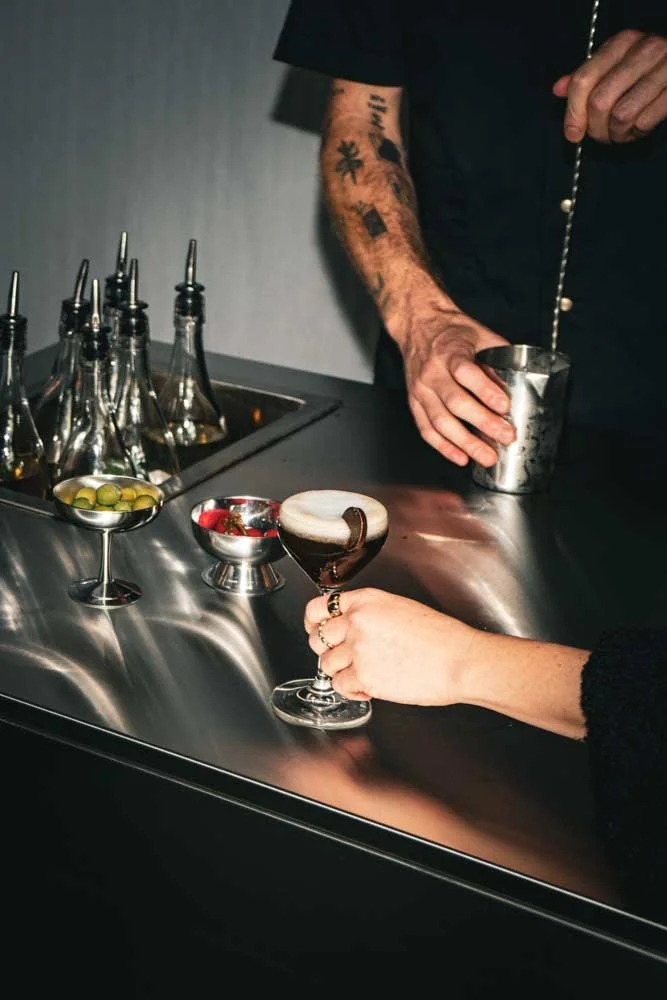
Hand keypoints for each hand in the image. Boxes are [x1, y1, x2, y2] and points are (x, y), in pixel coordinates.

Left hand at [304, 587, 479, 703]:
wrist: (459, 660)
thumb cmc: (441, 637)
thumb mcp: (400, 609)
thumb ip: (369, 614)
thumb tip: (350, 628)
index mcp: (366, 601)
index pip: (318, 609)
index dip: (314, 624)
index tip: (316, 631)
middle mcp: (357, 622)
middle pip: (318, 639)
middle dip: (328, 651)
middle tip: (344, 658)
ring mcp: (358, 649)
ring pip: (327, 665)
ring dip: (342, 672)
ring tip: (364, 673)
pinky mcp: (363, 677)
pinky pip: (340, 686)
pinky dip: (352, 690)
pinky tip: (369, 687)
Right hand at [398, 301, 514, 466]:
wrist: (417, 324)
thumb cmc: (450, 330)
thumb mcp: (479, 334)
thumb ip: (498, 357)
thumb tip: (517, 381)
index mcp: (450, 352)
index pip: (467, 373)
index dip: (486, 391)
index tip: (505, 406)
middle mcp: (432, 373)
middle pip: (456, 403)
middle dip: (483, 423)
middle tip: (505, 437)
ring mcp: (421, 390)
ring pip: (441, 422)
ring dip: (465, 442)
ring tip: (486, 456)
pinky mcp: (414, 402)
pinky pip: (426, 429)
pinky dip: (443, 447)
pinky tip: (461, 457)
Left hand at [553, 30, 666, 143]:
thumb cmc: (648, 67)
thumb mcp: (616, 63)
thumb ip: (588, 76)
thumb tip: (558, 89)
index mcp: (622, 43)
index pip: (584, 79)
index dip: (573, 112)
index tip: (572, 133)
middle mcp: (643, 51)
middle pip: (599, 102)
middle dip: (595, 128)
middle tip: (600, 135)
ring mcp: (664, 70)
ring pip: (620, 116)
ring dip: (616, 134)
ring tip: (619, 133)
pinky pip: (644, 122)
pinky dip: (637, 133)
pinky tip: (638, 128)